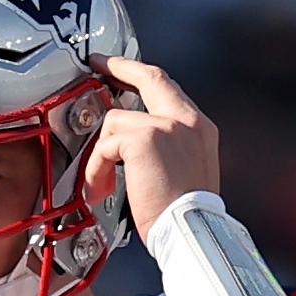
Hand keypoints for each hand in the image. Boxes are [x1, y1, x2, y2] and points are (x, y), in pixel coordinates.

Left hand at [82, 55, 220, 239]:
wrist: (192, 232)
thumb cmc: (184, 216)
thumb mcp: (182, 173)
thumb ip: (164, 149)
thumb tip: (127, 147)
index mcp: (198, 128)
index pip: (168, 90)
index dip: (142, 76)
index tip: (124, 70)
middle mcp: (187, 120)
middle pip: (150, 78)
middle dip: (118, 67)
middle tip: (96, 64)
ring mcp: (168, 125)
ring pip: (116, 122)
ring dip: (101, 155)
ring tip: (103, 184)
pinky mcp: (146, 138)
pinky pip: (105, 146)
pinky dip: (96, 169)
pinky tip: (102, 189)